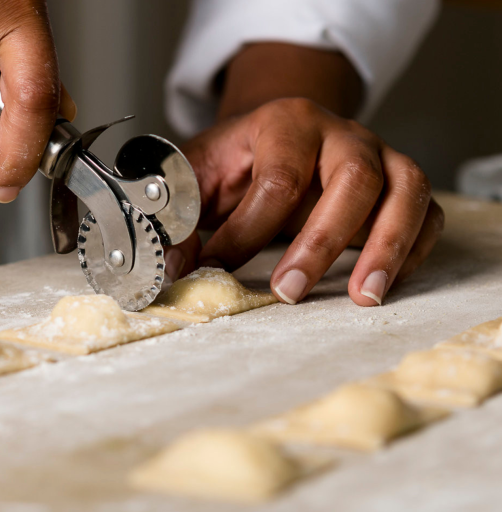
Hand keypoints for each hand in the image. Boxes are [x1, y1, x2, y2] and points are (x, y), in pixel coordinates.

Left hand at [168, 98, 443, 306]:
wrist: (277, 133)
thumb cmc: (238, 160)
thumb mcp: (197, 174)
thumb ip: (180, 213)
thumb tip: (173, 268)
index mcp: (286, 124)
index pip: (278, 179)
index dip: (247, 230)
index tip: (216, 267)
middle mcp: (342, 135)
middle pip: (353, 179)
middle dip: (322, 241)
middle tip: (290, 291)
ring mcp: (380, 156)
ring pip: (405, 191)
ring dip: (388, 247)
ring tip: (364, 297)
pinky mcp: (400, 185)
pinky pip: (427, 212)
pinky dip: (415, 248)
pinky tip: (387, 280)